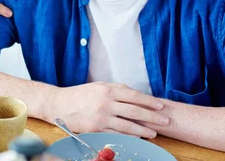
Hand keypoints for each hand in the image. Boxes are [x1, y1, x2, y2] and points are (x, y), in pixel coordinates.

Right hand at [52, 82, 168, 138]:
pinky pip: (116, 134)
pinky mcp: (96, 129)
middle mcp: (106, 102)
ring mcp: (101, 116)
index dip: (150, 101)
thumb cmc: (80, 94)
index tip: (161, 106)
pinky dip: (129, 136)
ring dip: (143, 130)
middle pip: (135, 111)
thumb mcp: (98, 86)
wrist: (59, 104)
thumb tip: (134, 93)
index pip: (134, 96)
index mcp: (108, 89)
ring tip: (154, 133)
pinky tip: (138, 138)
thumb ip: (116, 89)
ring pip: (128, 125)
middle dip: (152, 116)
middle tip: (165, 120)